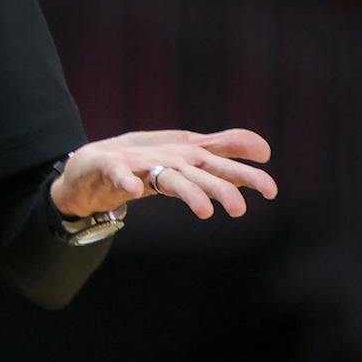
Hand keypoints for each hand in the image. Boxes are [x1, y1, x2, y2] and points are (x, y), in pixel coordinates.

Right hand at [51, 128, 276, 220]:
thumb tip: (265, 150)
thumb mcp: (186, 155)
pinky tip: (134, 190)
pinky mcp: (108, 167)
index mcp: (185, 156)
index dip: (244, 174)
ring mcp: (136, 162)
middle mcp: (165, 158)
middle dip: (219, 187)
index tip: (271, 190)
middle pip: (197, 172)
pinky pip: (117, 173)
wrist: (89, 164)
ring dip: (184, 190)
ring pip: (165, 176)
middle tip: (240, 209)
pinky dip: (125, 180)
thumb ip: (223, 150)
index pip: (219, 164)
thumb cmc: (144, 160)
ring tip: (203, 211)